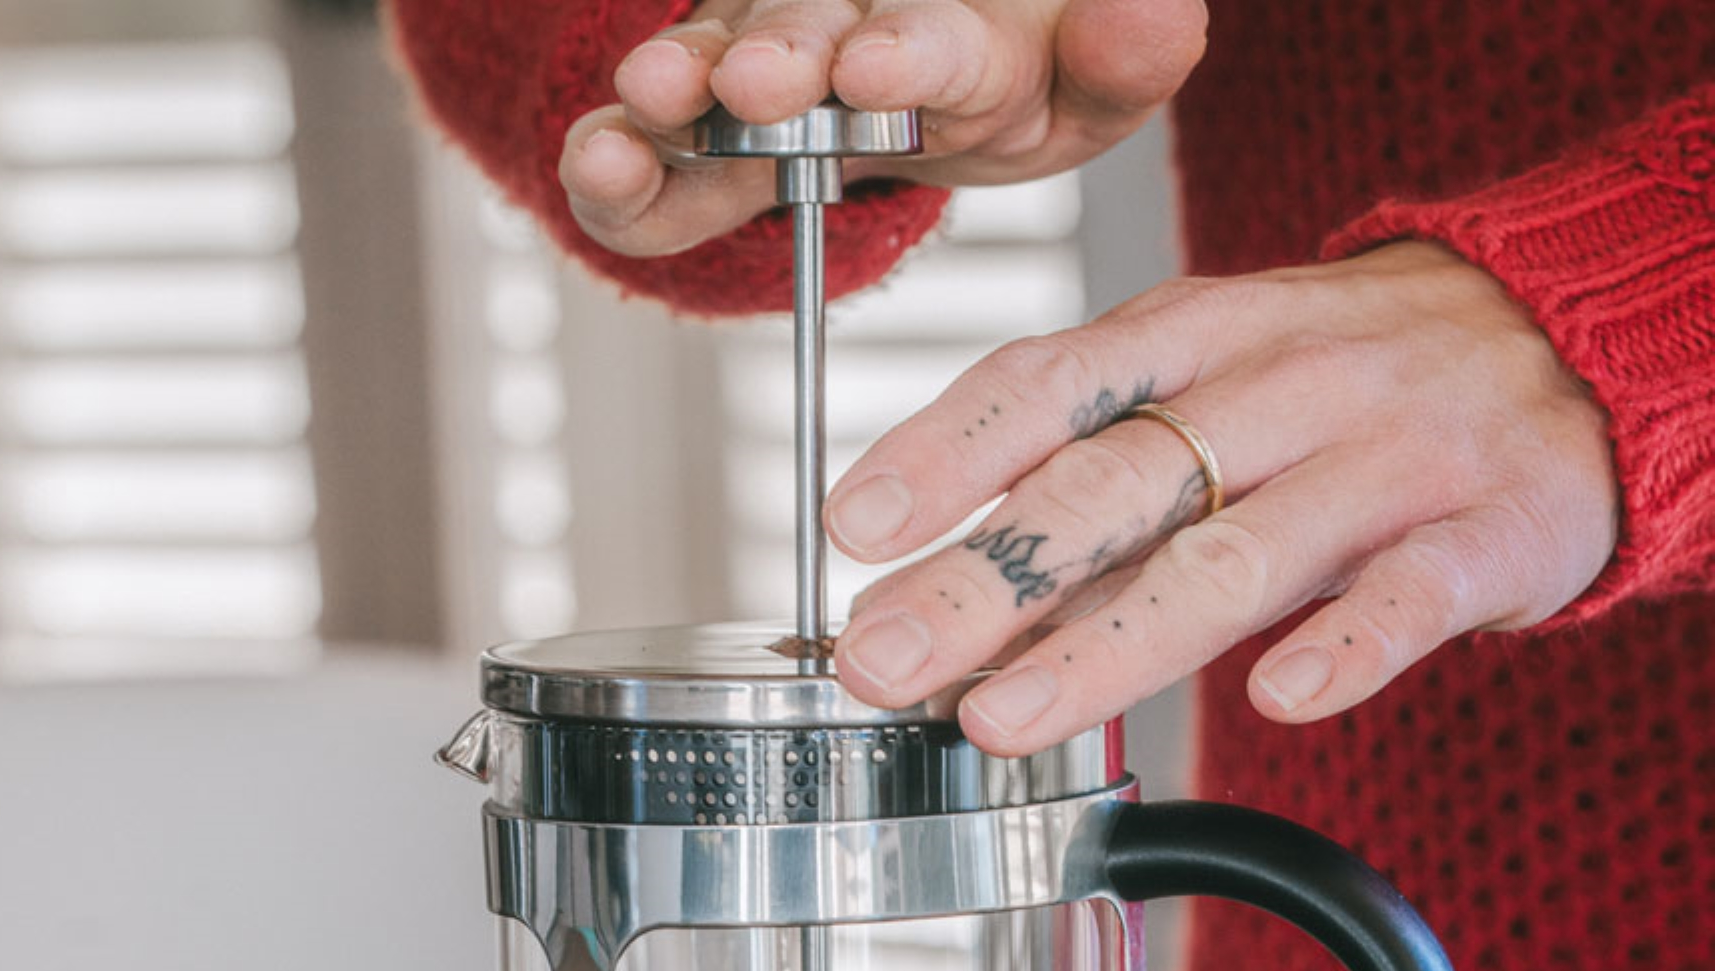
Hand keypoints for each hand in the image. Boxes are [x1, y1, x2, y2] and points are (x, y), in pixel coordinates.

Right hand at [559, 0, 1205, 256]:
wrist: (931, 85)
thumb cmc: (1018, 83)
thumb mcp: (1087, 91)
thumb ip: (1125, 58)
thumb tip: (1159, 11)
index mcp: (959, 27)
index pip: (936, 36)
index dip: (906, 51)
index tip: (878, 67)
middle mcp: (847, 22)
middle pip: (806, 29)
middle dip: (781, 54)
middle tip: (758, 81)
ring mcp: (762, 58)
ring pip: (712, 68)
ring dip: (680, 85)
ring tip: (648, 102)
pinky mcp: (699, 121)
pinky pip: (654, 152)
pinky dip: (621, 167)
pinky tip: (600, 162)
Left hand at [823, 242, 1620, 752]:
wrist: (1567, 347)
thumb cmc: (1343, 387)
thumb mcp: (1211, 388)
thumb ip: (1088, 483)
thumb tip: (941, 593)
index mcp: (1198, 340)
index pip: (1050, 384)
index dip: (946, 453)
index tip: (854, 528)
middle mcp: (1282, 386)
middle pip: (1114, 483)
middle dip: (985, 579)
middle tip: (883, 657)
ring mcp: (1387, 458)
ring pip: (1236, 554)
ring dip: (1107, 643)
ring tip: (1004, 717)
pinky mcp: (1485, 531)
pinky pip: (1412, 594)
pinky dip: (1347, 646)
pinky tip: (1282, 702)